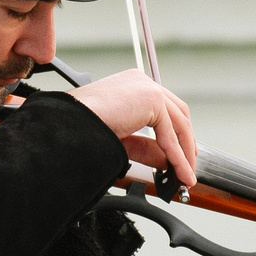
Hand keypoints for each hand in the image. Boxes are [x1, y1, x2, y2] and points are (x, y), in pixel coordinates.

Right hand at [69, 69, 196, 188]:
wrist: (67, 124)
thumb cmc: (80, 128)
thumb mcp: (120, 140)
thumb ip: (145, 147)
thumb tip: (166, 160)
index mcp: (129, 85)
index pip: (162, 109)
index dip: (174, 134)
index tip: (178, 154)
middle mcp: (140, 81)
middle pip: (177, 112)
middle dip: (185, 141)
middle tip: (187, 165)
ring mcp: (146, 86)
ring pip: (178, 122)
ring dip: (184, 151)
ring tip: (185, 174)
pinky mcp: (151, 97)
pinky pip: (170, 132)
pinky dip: (177, 154)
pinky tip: (179, 171)